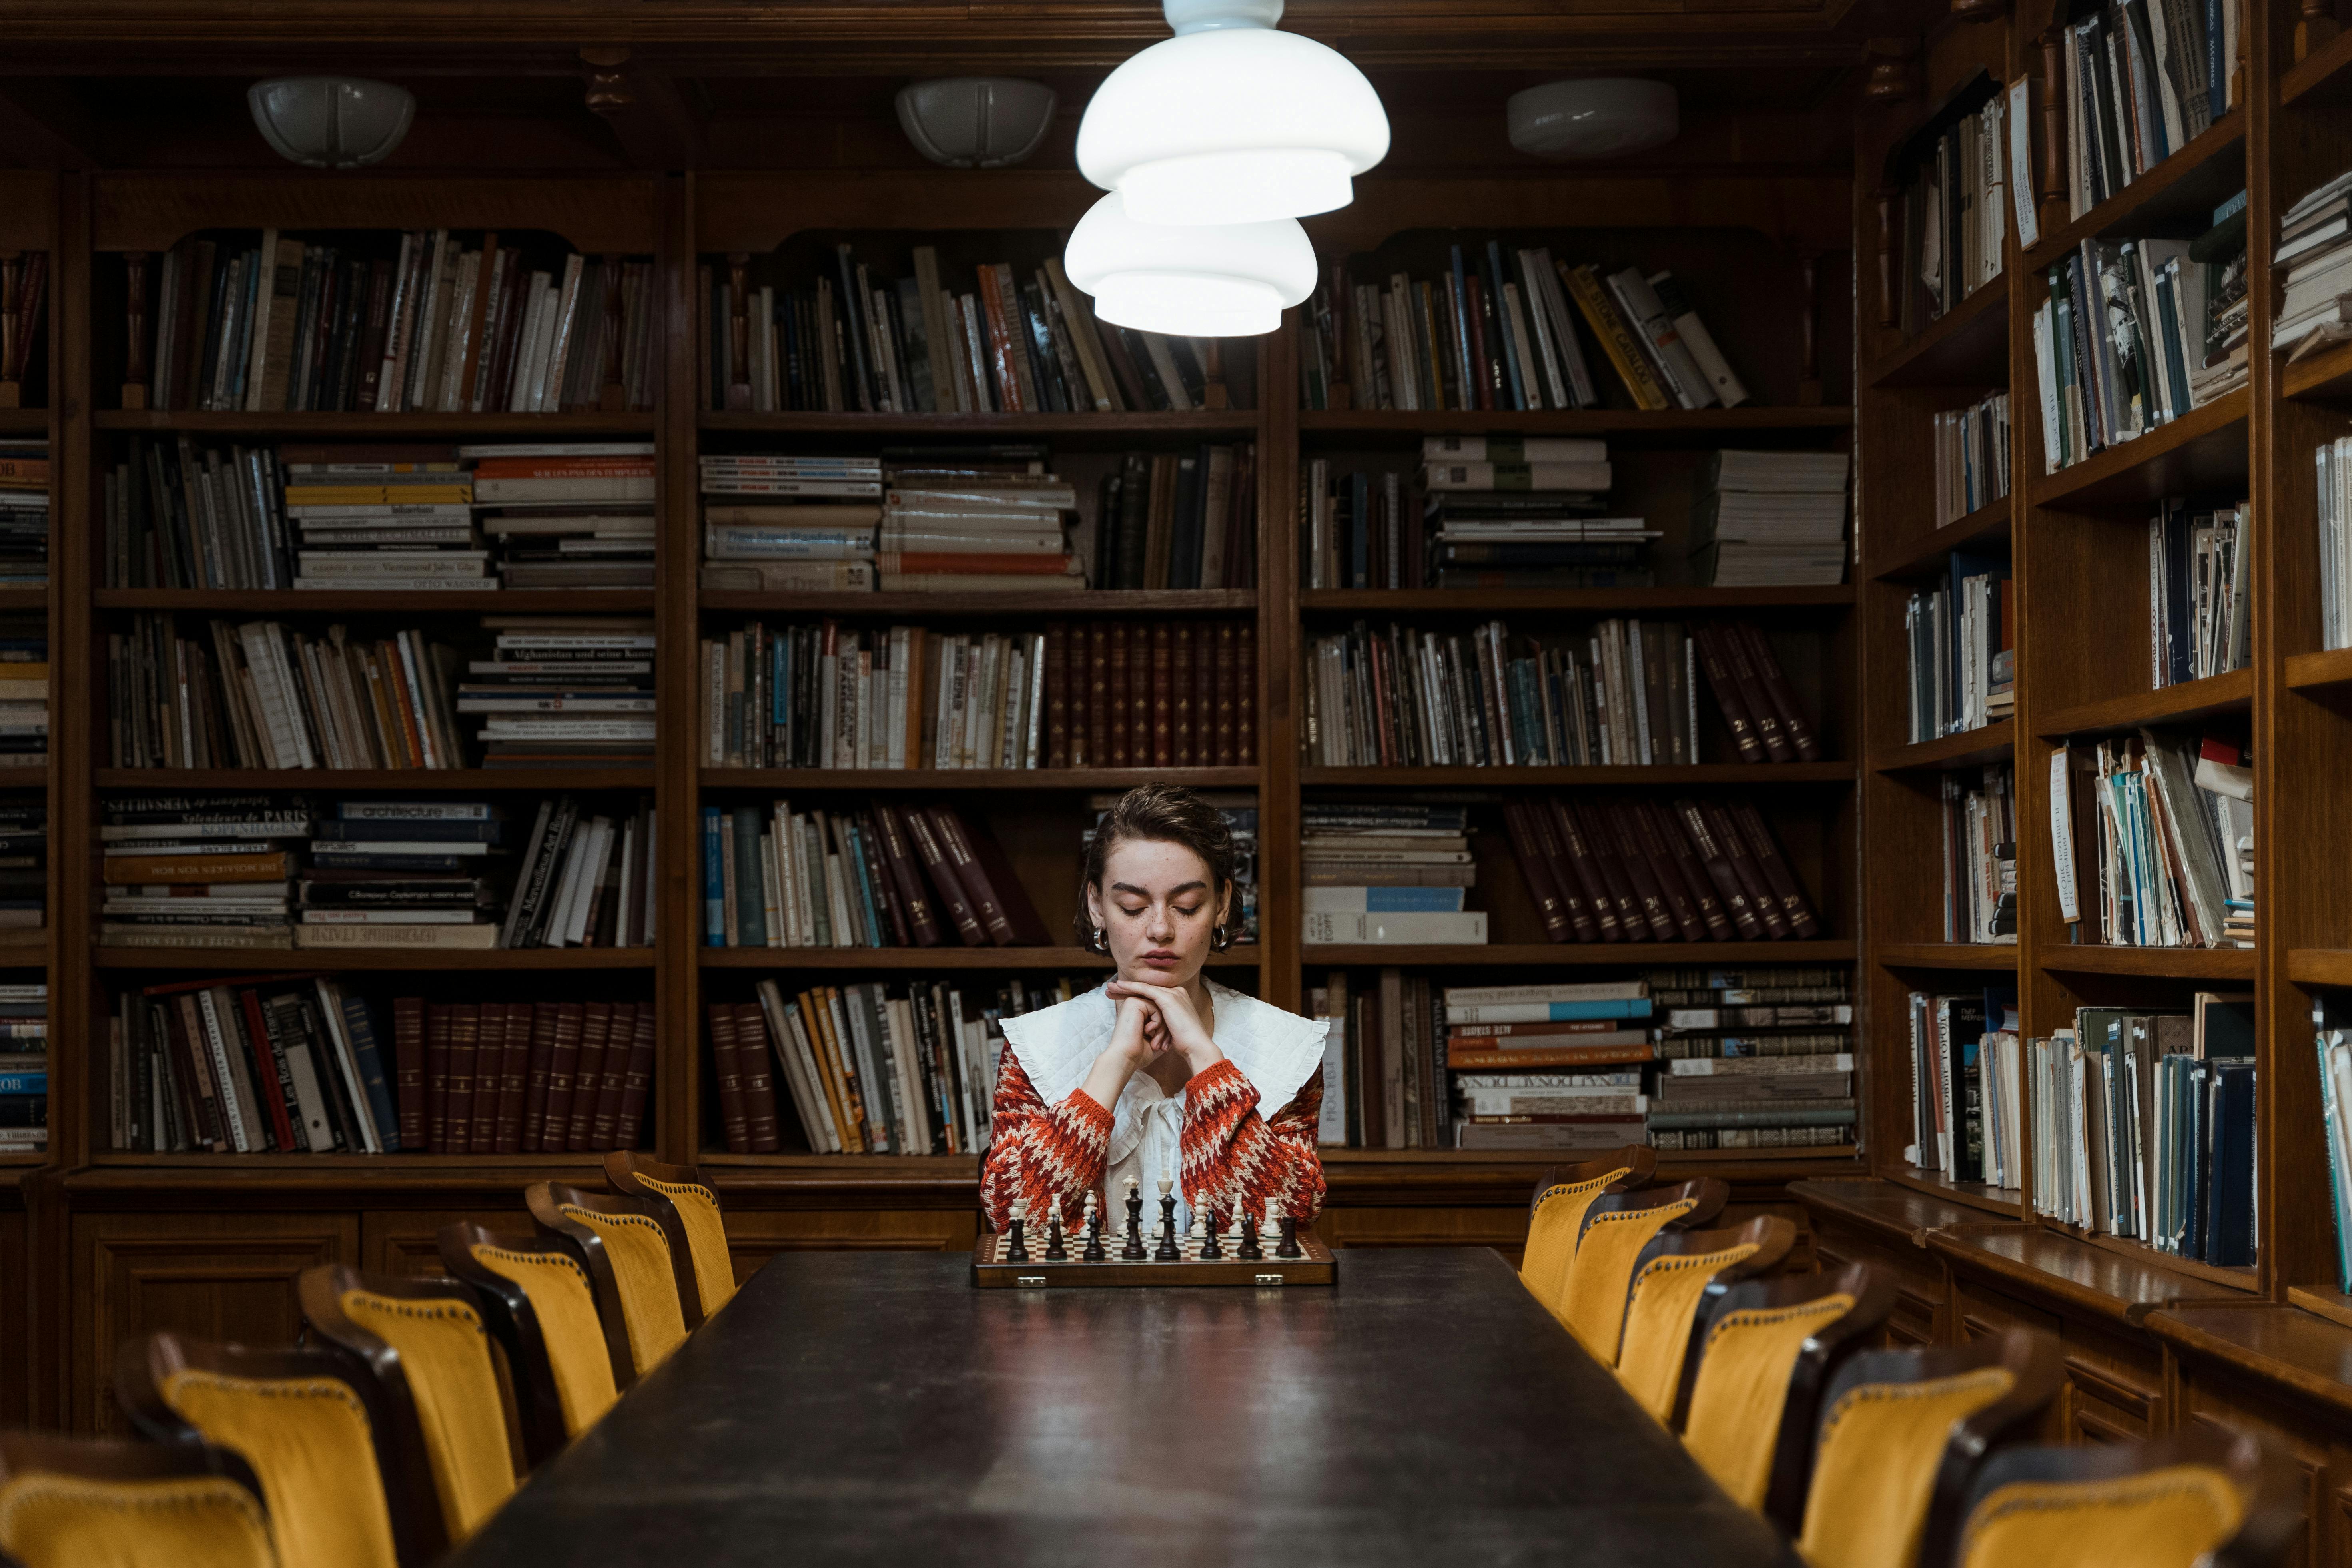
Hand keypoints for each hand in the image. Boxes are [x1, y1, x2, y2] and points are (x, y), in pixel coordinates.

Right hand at [1079, 996, 1167, 1110]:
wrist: (1126, 1059)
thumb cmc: (1139, 1054)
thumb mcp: (1155, 1040)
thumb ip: (1163, 1029)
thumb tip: (1176, 1026)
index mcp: (1136, 1014)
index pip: (1161, 1016)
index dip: (1165, 1031)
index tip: (1163, 1047)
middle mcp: (1134, 1005)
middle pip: (1162, 1012)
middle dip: (1165, 1030)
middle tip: (1162, 1047)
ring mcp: (1133, 1002)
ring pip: (1161, 1010)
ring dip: (1162, 1029)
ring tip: (1156, 1044)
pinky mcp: (1134, 1002)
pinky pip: (1157, 1008)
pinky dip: (1158, 1023)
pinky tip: (1147, 1033)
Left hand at [1104, 980, 1221, 1072]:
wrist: (1196, 1048)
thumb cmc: (1184, 1044)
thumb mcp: (1171, 1029)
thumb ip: (1163, 1022)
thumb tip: (1151, 1027)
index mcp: (1177, 999)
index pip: (1151, 995)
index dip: (1133, 995)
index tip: (1118, 997)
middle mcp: (1176, 993)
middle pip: (1146, 990)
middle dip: (1126, 989)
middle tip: (1109, 990)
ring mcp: (1173, 994)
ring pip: (1144, 988)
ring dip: (1125, 988)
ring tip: (1109, 989)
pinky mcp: (1168, 998)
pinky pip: (1146, 990)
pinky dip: (1131, 988)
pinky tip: (1120, 987)